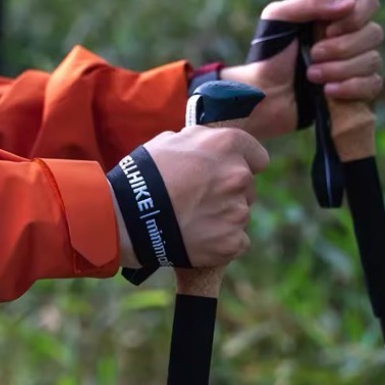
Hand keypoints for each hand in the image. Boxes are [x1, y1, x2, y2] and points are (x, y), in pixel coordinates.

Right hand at [112, 126, 268, 267]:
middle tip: (199, 200)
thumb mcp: (170, 141)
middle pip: (247, 187)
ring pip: (240, 214)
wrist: (126, 218)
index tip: (226, 173)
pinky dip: (222, 242)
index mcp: (227, 145)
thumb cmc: (143, 176)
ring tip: (192, 220)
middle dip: (229, 192)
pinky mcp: (232, 241)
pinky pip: (237, 241)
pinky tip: (198, 239)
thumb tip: (210, 145)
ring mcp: (237, 211)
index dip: (242, 164)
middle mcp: (239, 176)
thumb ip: (200, 141)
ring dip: (223, 217)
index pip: (258, 157)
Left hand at [221, 0, 382, 138]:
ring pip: (373, 60)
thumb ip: (310, 3)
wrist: (264, 96)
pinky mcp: (355, 90)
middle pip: (374, 34)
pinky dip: (351, 88)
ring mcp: (354, 64)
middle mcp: (349, 37)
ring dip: (340, 69)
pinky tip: (327, 91)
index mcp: (334, 14)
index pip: (369, 3)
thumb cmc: (268, 56)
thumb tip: (348, 5)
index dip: (356, 16)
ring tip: (312, 76)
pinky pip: (373, 85)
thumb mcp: (278, 18)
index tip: (329, 29)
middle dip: (342, 48)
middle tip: (313, 55)